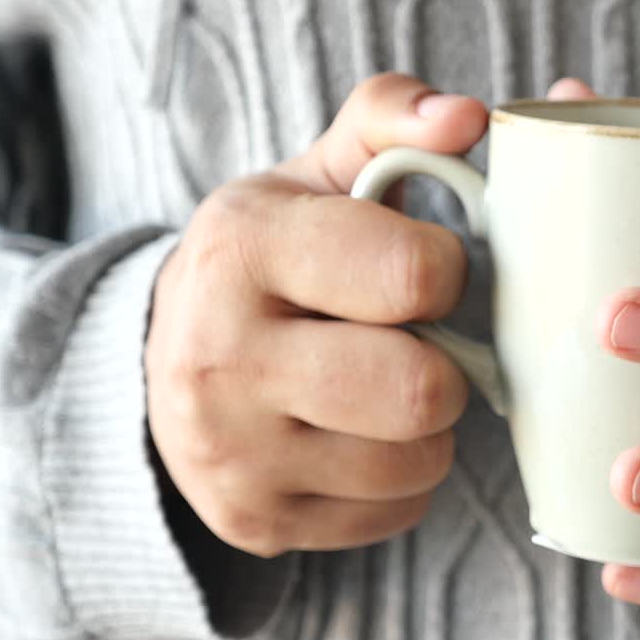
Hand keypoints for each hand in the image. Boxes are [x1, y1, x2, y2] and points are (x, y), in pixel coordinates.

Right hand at [147, 74, 593, 557]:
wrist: (173, 358)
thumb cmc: (276, 256)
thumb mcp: (320, 172)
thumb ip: (393, 120)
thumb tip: (466, 117)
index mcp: (242, 248)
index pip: (413, 276)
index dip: (446, 272)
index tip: (423, 271)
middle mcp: (219, 359)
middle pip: (422, 392)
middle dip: (445, 365)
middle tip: (416, 344)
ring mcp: (230, 455)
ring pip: (418, 462)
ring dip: (430, 428)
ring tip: (387, 389)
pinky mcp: (253, 522)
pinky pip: (398, 513)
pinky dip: (403, 478)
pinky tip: (361, 437)